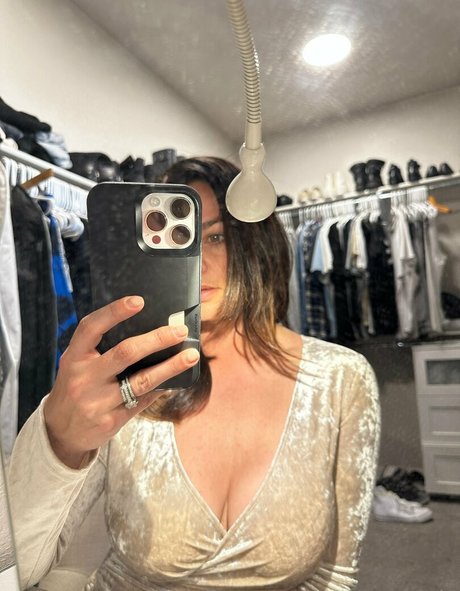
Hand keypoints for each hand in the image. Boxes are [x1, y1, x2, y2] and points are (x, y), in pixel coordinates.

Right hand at [44, 295, 198, 468]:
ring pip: (142, 381)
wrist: (60, 431)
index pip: (92, 328)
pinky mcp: (111, 421)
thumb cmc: (76, 387)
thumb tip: (147, 328)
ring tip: (191, 356)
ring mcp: (97, 401)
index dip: (114, 312)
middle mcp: (84, 378)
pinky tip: (177, 379)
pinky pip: (144, 401)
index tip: (139, 301)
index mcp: (74, 357)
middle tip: (180, 331)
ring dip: (170, 366)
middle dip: (157, 339)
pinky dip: (162, 388)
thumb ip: (101, 348)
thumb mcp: (76, 364)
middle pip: (126, 352)